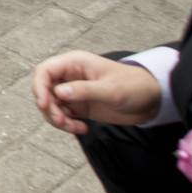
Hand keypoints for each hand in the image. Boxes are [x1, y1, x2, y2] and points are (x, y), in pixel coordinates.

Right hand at [31, 51, 162, 135]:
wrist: (152, 100)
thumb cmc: (134, 86)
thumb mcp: (111, 89)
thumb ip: (84, 90)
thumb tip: (58, 92)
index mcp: (74, 64)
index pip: (45, 71)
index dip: (39, 87)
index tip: (45, 105)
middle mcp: (70, 76)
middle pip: (44, 90)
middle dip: (49, 108)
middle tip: (62, 121)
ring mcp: (74, 92)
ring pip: (52, 105)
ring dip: (57, 119)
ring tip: (75, 127)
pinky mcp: (79, 106)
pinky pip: (63, 115)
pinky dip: (67, 124)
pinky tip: (83, 128)